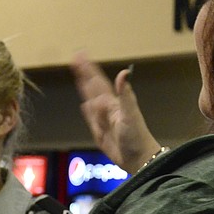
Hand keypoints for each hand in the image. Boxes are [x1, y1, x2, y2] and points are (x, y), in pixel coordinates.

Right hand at [71, 52, 161, 173]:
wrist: (137, 158)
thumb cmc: (137, 136)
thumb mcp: (130, 113)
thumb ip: (124, 94)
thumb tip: (123, 73)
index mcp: (113, 102)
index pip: (98, 81)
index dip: (89, 68)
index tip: (81, 55)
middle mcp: (107, 108)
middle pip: (92, 87)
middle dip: (84, 74)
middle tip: (76, 59)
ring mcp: (103, 120)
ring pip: (90, 100)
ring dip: (84, 88)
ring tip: (79, 76)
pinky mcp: (100, 132)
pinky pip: (91, 119)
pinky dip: (87, 111)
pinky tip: (85, 105)